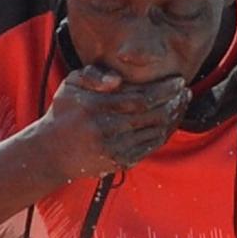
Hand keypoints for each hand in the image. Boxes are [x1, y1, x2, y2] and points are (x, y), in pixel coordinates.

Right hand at [35, 66, 188, 179]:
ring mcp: (114, 148)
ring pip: (155, 130)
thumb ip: (93, 75)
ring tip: (181, 103)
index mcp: (95, 107)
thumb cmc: (65, 113)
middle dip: (173, 101)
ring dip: (173, 117)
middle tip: (184, 91)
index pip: (139, 98)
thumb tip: (117, 79)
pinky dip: (164, 133)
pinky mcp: (120, 162)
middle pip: (152, 114)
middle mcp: (106, 129)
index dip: (163, 90)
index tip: (178, 81)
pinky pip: (150, 146)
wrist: (52, 152)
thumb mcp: (70, 85)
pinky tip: (169, 121)